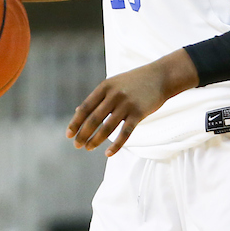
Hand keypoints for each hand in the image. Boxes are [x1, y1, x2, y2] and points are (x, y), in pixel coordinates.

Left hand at [66, 49, 198, 155]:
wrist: (160, 76)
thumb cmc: (134, 81)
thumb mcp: (113, 84)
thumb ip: (97, 97)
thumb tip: (78, 112)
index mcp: (105, 87)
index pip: (85, 108)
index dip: (76, 122)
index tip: (69, 135)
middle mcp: (114, 95)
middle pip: (94, 119)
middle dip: (83, 134)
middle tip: (77, 146)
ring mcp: (127, 104)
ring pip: (107, 128)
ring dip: (95, 140)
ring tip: (88, 148)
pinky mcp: (139, 113)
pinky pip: (125, 133)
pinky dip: (116, 145)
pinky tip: (108, 153)